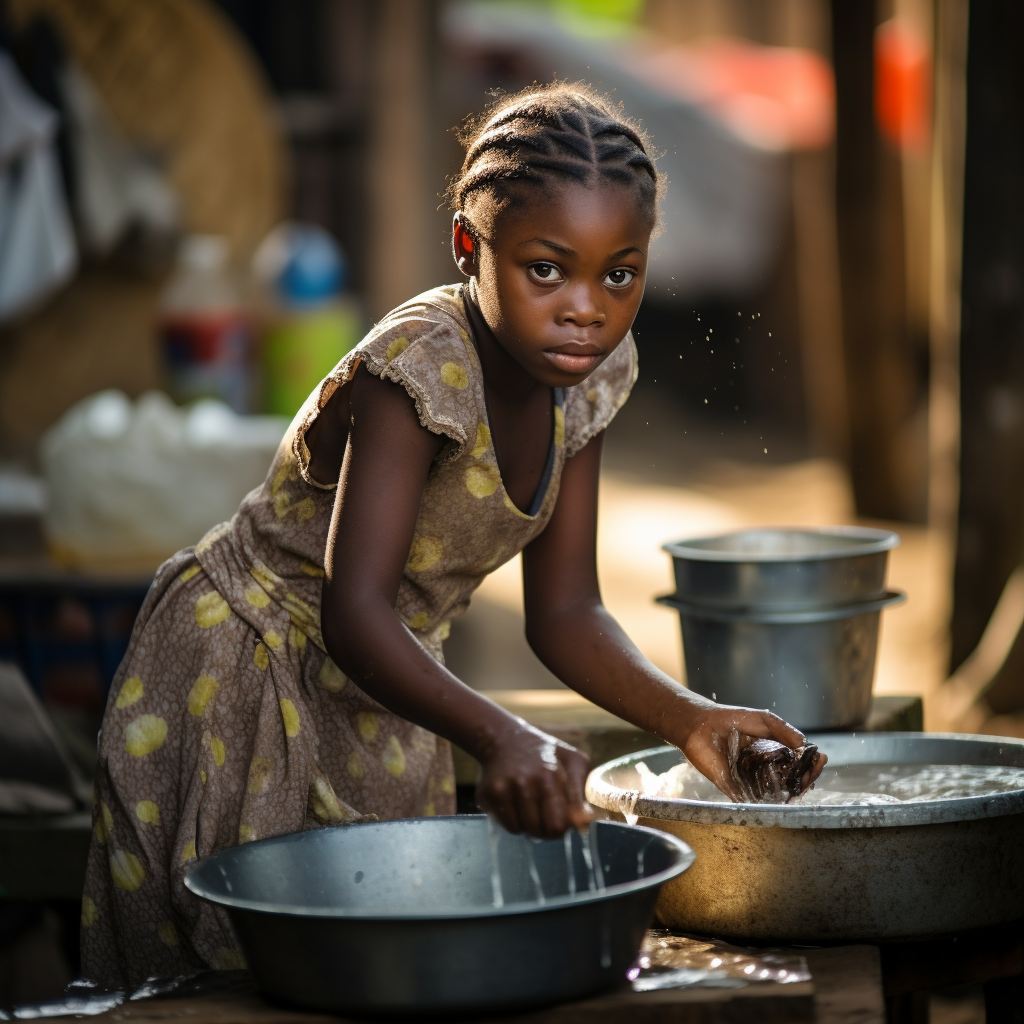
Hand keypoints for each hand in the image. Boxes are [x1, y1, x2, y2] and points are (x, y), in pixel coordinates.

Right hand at [476, 722, 592, 837]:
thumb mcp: (572, 759)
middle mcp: (524, 783)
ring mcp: (503, 789)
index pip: (558, 824)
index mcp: (548, 776)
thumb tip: (586, 821)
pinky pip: (506, 826)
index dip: (562, 827)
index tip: (561, 819)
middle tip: (545, 814)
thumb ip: (582, 790)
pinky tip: (515, 803)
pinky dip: (513, 820)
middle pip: (540, 831)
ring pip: (521, 830)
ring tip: (529, 805)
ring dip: (528, 824)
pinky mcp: (487, 795)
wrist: (503, 738)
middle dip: (545, 828)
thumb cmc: (544, 753)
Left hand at [678, 701, 827, 800]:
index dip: (812, 764)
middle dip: (807, 778)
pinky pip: (755, 802)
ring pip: (779, 794)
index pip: (801, 763)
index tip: (818, 762)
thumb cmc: (732, 719)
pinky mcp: (737, 790)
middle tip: (809, 775)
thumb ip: (786, 732)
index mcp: (775, 753)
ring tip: (799, 784)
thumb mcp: (765, 720)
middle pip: (794, 780)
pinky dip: (768, 803)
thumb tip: (808, 749)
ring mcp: (753, 781)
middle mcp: (767, 769)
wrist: (700, 725)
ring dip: (792, 792)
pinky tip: (780, 797)